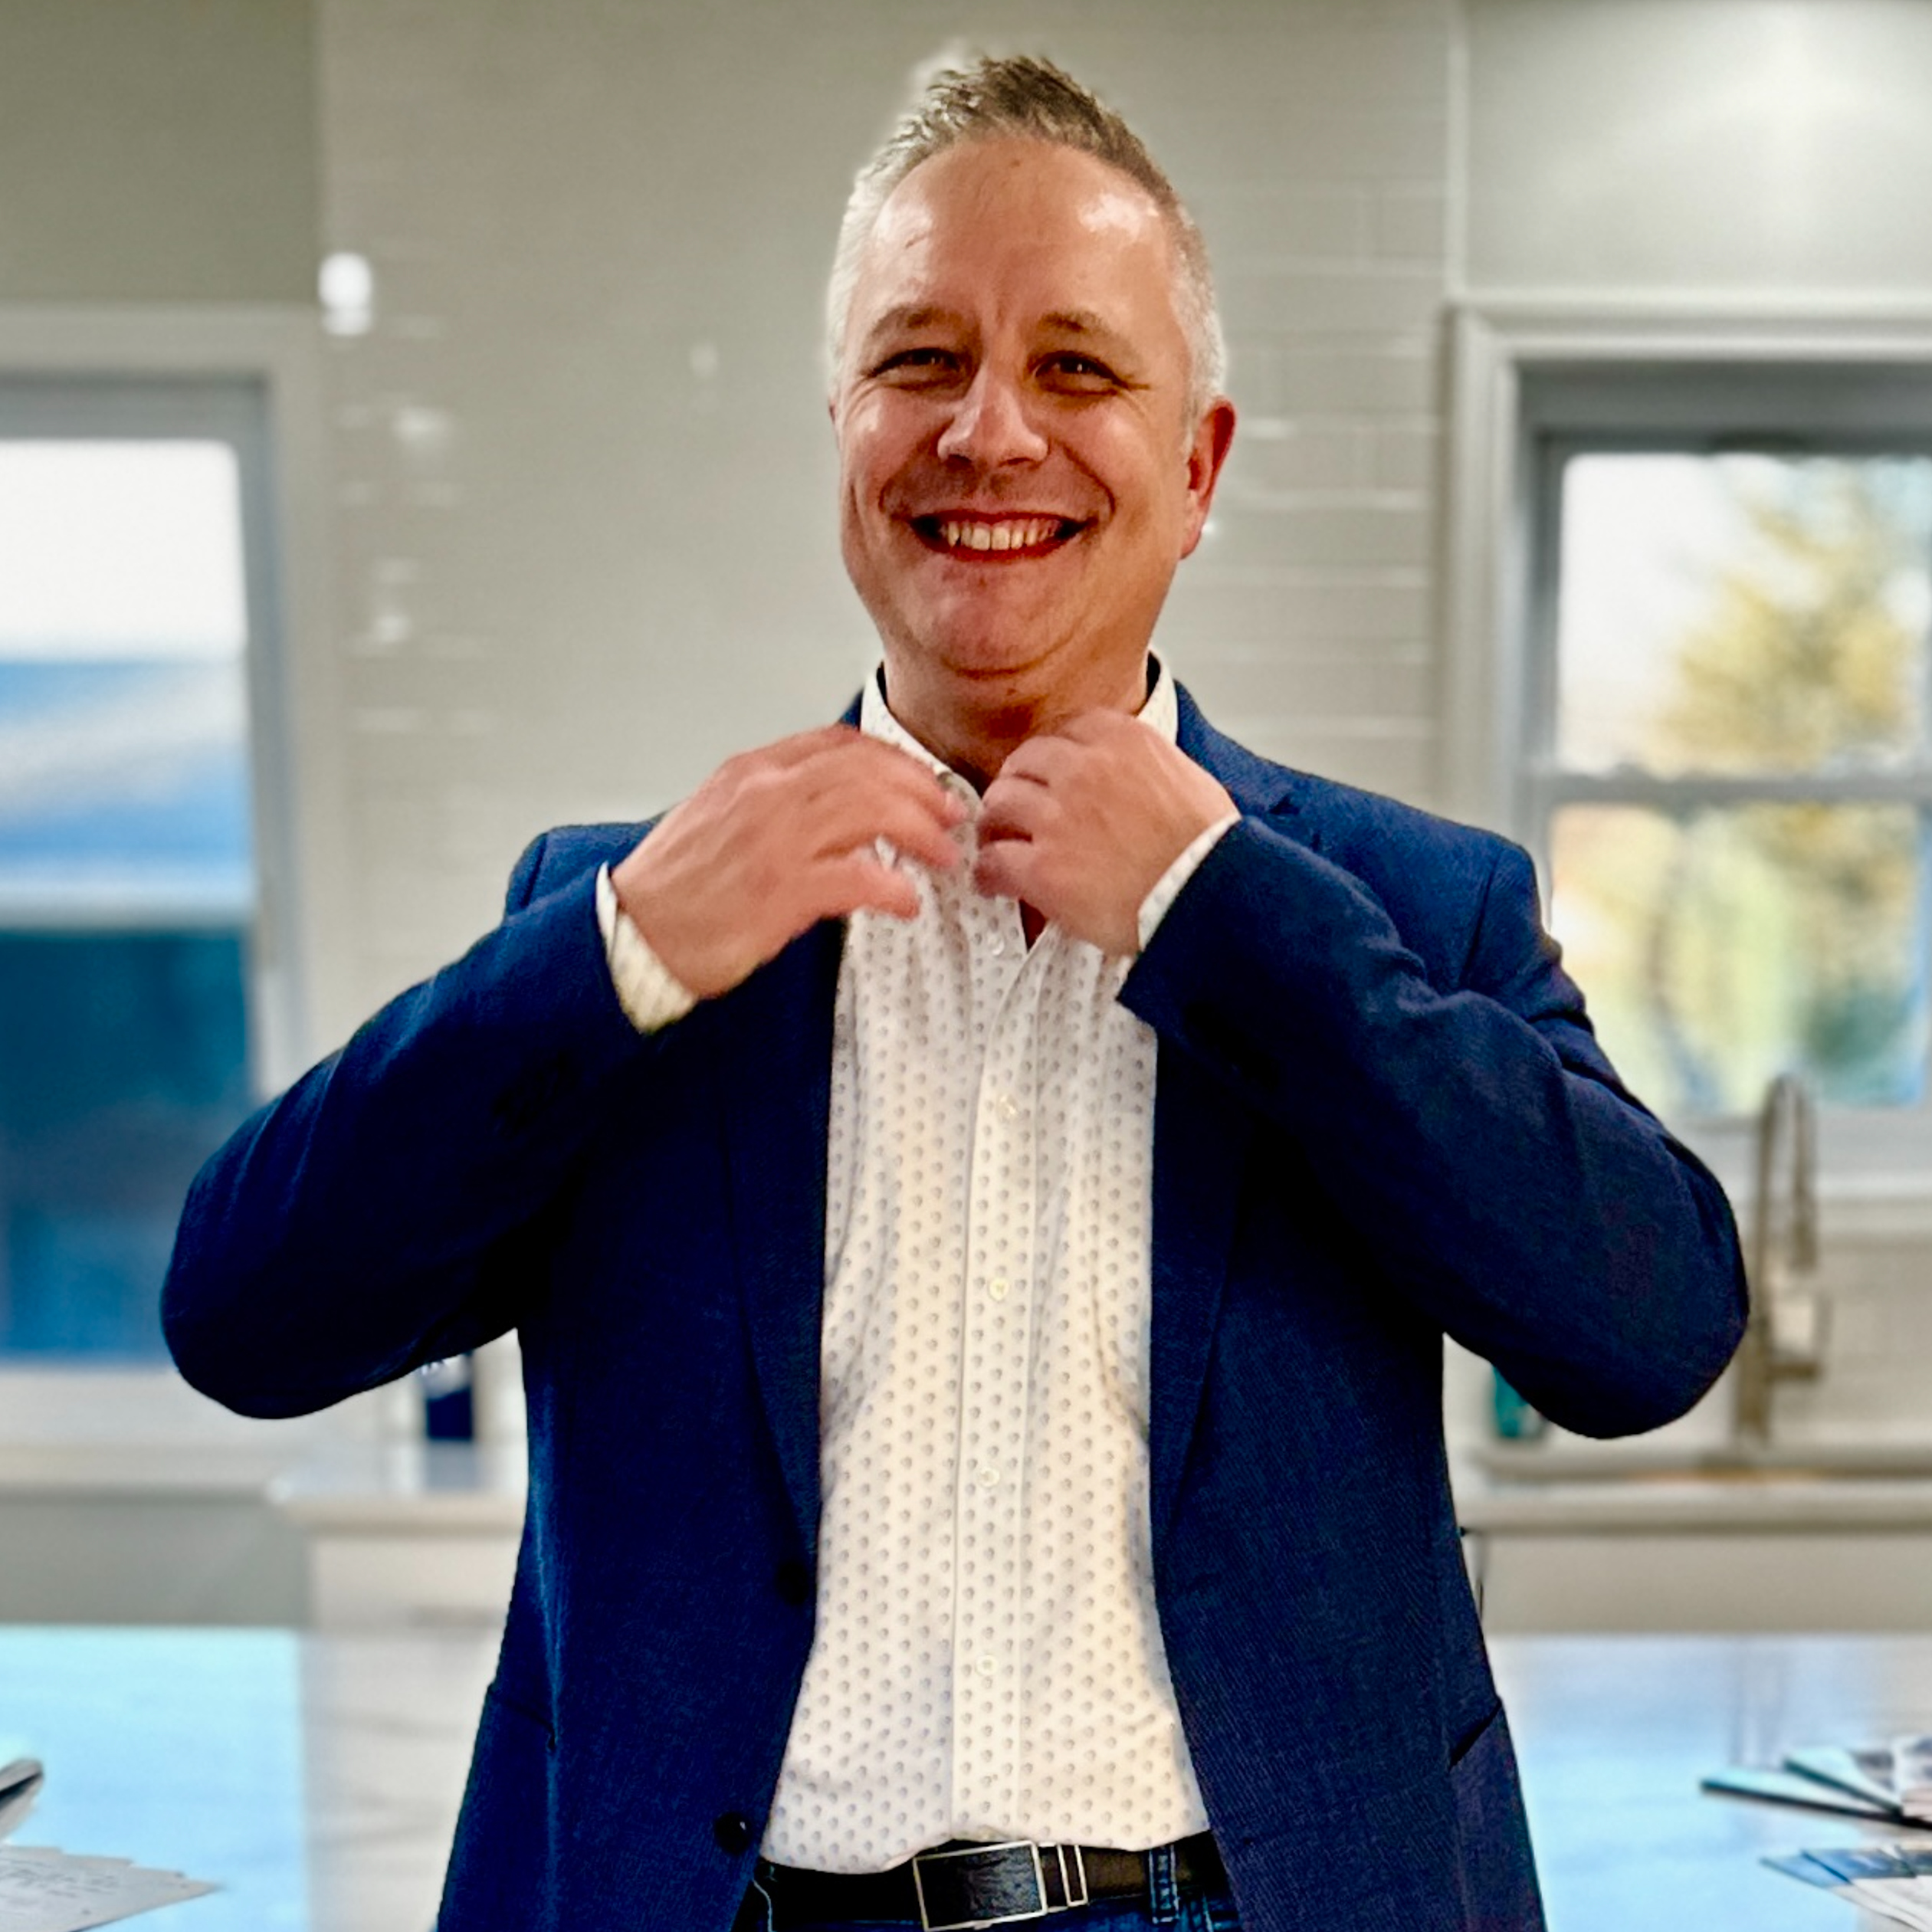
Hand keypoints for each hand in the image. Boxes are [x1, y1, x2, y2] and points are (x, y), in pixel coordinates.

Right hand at [611, 725, 964, 998]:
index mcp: (751, 771)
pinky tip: (905, 902)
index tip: (923, 782)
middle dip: (923, 793)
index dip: (896, 761)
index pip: (841, 744)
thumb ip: (774, 802)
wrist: (629, 933)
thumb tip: (834, 807)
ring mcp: (773, 840)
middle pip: (868, 771)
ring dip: (921, 833)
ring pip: (872, 811)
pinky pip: (859, 878)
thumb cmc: (673, 888)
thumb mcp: (719, 817)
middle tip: (952, 818)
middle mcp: (765, 794)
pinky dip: (893, 888)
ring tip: (942, 857)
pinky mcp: (780, 892)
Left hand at [973, 712, 1234, 953]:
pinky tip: (992, 882)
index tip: (1046, 772)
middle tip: (1013, 807)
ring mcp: (1058, 817)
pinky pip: (994, 861)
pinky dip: (987, 872)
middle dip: (1016, 784)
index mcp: (1123, 741)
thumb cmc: (1208, 850)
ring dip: (994, 824)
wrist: (1210, 895)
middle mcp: (1084, 769)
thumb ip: (1148, 766)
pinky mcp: (1043, 867)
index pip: (1066, 729)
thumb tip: (1137, 778)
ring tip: (996, 842)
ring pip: (999, 803)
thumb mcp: (1187, 779)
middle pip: (1023, 762)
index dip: (1050, 755)